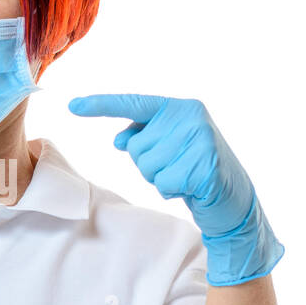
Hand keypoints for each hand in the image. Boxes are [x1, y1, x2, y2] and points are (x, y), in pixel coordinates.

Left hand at [68, 93, 282, 285]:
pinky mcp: (205, 165)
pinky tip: (191, 188)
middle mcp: (190, 116)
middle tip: (176, 169)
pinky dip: (173, 191)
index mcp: (179, 107)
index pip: (134, 104)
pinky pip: (164, 183)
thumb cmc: (194, 170)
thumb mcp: (169, 149)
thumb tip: (120, 139)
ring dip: (161, 180)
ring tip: (184, 177)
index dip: (101, 105)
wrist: (233, 200)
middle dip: (149, 166)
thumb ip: (145, 137)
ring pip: (147, 166)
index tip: (72, 105)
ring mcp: (201, 139)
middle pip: (136, 147)